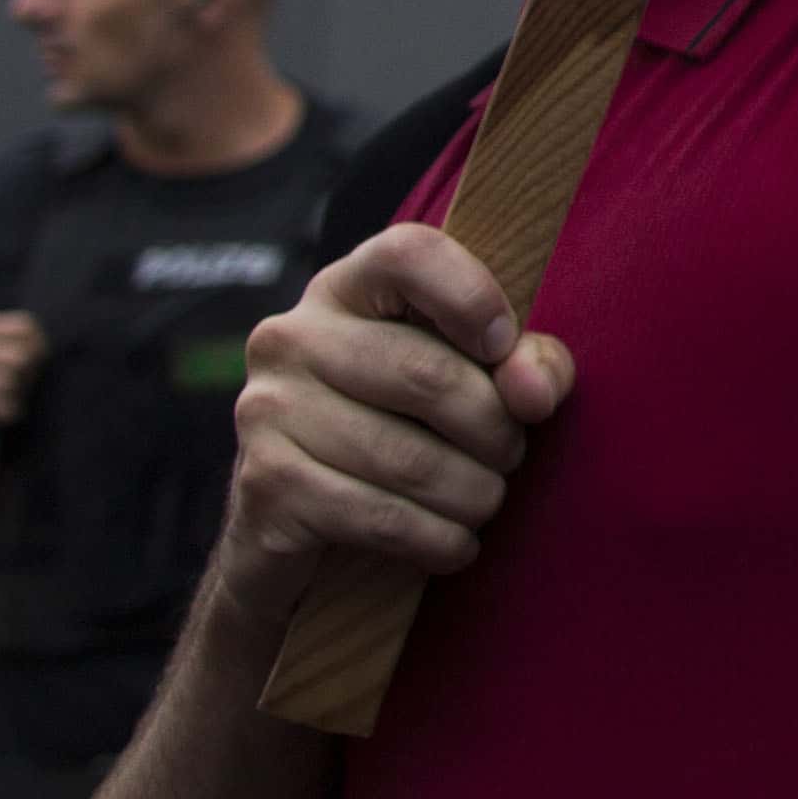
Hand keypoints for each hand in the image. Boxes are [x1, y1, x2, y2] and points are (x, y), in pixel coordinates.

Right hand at [218, 226, 576, 622]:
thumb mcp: (473, 379)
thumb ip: (527, 362)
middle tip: (512, 455)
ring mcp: (266, 410)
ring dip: (474, 493)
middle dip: (495, 429)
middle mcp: (291, 337)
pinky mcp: (264, 486)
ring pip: (409, 458)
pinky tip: (456, 545)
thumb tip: (533, 392)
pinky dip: (437, 539)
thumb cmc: (404, 430)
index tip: (506, 348)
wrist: (297, 526)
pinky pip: (378, 516)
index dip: (474, 296)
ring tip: (486, 501)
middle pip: (427, 374)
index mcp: (345, 288)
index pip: (409, 253)